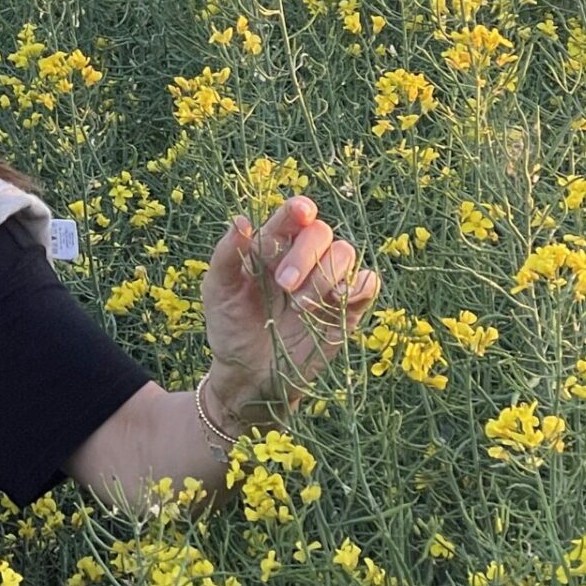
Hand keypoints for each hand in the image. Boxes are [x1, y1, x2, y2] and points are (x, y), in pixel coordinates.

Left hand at [199, 196, 378, 427]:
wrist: (249, 376)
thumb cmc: (230, 327)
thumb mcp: (217, 291)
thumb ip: (226, 255)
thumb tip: (241, 221)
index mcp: (271, 248)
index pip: (291, 217)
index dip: (299, 209)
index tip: (300, 212)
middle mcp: (303, 259)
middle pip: (321, 232)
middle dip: (305, 255)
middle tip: (284, 286)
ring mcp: (327, 283)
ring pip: (346, 253)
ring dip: (326, 275)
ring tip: (300, 306)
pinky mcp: (347, 309)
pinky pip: (368, 283)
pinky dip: (360, 286)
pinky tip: (337, 302)